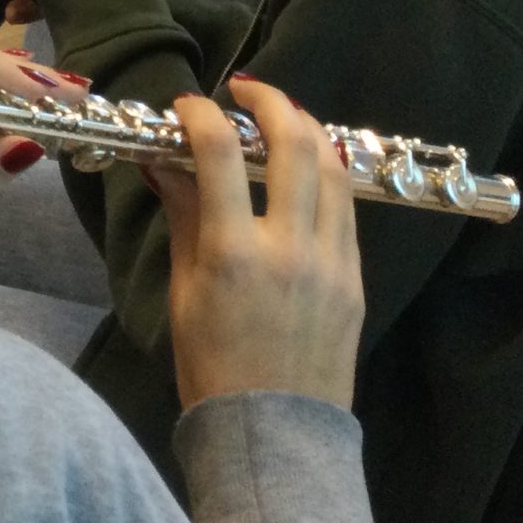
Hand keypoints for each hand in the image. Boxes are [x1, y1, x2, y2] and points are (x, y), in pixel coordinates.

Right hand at [155, 78, 362, 409]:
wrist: (274, 432)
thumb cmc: (210, 364)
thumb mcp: (183, 290)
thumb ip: (184, 218)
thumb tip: (166, 163)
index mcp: (233, 253)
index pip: (219, 153)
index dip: (201, 115)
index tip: (188, 106)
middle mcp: (290, 247)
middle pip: (294, 144)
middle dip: (270, 101)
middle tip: (245, 90)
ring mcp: (331, 262)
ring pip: (333, 168)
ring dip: (306, 129)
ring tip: (281, 119)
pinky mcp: (355, 279)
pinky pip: (345, 209)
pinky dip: (325, 176)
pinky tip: (304, 172)